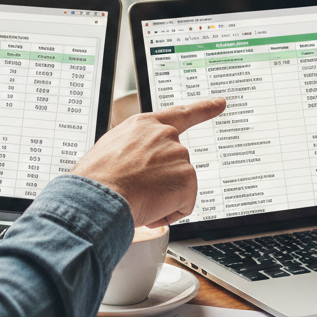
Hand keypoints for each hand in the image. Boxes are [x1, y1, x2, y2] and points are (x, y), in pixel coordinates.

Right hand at [72, 97, 225, 226]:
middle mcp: (164, 135)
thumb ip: (135, 150)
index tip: (220, 103)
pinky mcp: (187, 176)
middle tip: (138, 189)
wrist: (99, 195)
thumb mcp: (111, 150)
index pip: (180, 114)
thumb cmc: (97, 179)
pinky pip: (184, 204)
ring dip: (162, 199)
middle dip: (164, 182)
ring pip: (179, 187)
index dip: (203, 108)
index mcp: (144, 125)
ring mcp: (178, 154)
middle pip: (177, 164)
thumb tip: (137, 168)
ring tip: (137, 197)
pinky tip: (149, 207)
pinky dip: (169, 213)